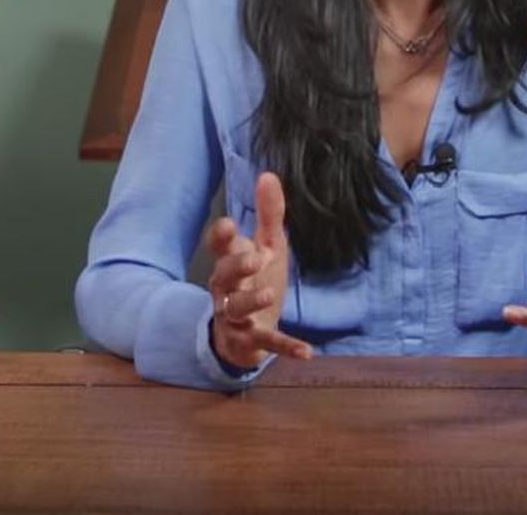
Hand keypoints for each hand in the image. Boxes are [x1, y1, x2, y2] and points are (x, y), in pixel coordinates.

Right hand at [206, 171, 314, 368]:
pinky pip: (267, 344)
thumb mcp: (268, 247)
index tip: (228, 224)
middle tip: (255, 258)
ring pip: (235, 308)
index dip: (220, 237)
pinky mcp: (251, 341)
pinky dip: (286, 347)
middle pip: (222, 275)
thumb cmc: (257, 282)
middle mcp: (228, 289)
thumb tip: (268, 174)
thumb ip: (269, 214)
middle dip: (236, 265)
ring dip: (251, 302)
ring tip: (268, 294)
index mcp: (231, 262)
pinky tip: (308, 352)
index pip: (218, 247)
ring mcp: (236, 317)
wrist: (249, 333)